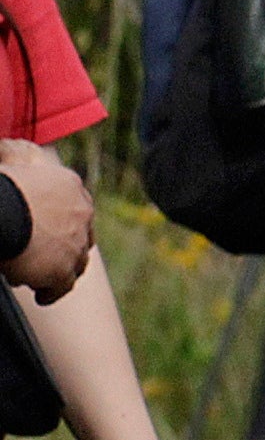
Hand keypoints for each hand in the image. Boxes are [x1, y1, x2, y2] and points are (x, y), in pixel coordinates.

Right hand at [0, 145, 91, 302]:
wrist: (4, 209)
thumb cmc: (4, 184)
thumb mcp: (11, 158)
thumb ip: (13, 152)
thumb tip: (5, 143)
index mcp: (70, 185)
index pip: (75, 205)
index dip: (61, 220)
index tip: (47, 229)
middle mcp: (82, 213)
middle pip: (79, 235)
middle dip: (62, 246)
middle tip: (41, 255)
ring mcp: (76, 242)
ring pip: (74, 262)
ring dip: (58, 269)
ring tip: (38, 276)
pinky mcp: (63, 269)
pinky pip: (62, 286)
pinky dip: (52, 291)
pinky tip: (42, 296)